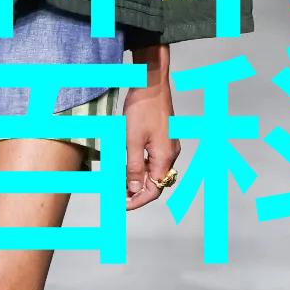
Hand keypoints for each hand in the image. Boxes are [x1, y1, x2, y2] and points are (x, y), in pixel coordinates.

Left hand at [123, 73, 180, 211]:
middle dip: (138, 192)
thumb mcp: (132, 141)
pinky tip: (128, 166)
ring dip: (139, 180)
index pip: (155, 190)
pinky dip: (142, 167)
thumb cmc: (142, 110)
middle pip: (156, 183)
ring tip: (120, 184)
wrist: (152, 85)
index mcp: (165, 157)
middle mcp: (171, 155)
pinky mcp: (164, 138)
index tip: (123, 205)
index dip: (138, 200)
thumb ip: (134, 167)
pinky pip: (155, 160)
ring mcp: (169, 146)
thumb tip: (135, 190)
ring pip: (155, 172)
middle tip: (118, 196)